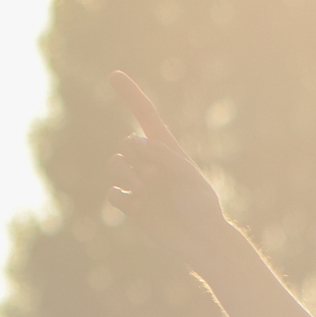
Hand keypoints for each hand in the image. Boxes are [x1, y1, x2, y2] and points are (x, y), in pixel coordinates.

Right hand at [105, 72, 231, 266]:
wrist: (202, 242)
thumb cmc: (203, 208)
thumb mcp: (190, 178)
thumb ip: (165, 157)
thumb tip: (137, 143)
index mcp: (168, 150)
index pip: (147, 116)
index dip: (132, 95)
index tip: (115, 74)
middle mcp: (151, 163)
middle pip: (127, 143)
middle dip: (136, 155)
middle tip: (154, 177)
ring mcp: (139, 183)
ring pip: (115, 164)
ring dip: (125, 173)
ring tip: (144, 189)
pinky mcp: (132, 205)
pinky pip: (112, 193)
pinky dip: (121, 197)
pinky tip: (138, 207)